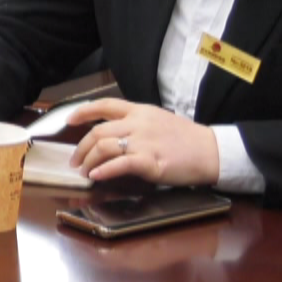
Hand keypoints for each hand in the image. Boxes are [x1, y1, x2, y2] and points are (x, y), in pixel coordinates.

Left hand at [69, 100, 219, 186]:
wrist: (212, 151)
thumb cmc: (186, 138)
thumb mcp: (158, 120)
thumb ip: (135, 123)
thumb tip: (112, 133)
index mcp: (140, 110)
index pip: (104, 104)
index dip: (83, 111)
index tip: (69, 120)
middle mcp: (139, 123)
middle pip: (98, 131)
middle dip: (81, 147)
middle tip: (75, 160)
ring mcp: (144, 142)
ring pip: (104, 147)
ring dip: (89, 161)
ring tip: (85, 171)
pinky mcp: (151, 161)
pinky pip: (120, 164)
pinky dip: (104, 171)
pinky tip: (97, 176)